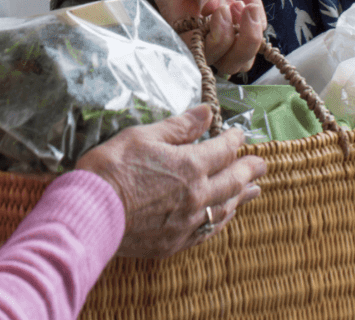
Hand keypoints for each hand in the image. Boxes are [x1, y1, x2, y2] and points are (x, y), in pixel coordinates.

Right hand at [75, 104, 265, 257]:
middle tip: (262, 164)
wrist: (92, 212)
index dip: (234, 140)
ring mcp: (188, 222)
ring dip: (242, 196)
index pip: (223, 149)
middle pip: (233, 180)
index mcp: (190, 165)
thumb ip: (178, 126)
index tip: (240, 134)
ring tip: (254, 190)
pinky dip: (222, 220)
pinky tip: (225, 216)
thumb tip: (206, 112)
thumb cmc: (112, 168)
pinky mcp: (176, 241)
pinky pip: (209, 230)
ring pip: (225, 207)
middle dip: (249, 169)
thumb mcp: (143, 136)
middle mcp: (197, 195)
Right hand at [141, 0, 264, 74]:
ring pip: (245, 55)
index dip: (219, 41)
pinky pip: (256, 27)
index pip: (203, 53)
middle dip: (246, 42)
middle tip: (242, 8)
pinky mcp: (235, 19)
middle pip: (230, 62)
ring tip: (247, 3)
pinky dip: (256, 8)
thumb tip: (211, 6)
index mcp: (180, 27)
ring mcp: (221, 30)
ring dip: (255, 32)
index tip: (220, 9)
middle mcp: (201, 36)